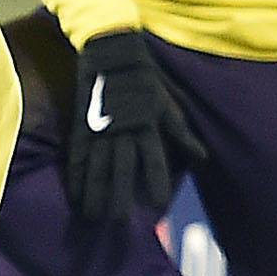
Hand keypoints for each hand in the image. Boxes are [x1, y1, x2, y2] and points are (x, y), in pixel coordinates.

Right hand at [66, 31, 206, 223]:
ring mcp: (99, 128)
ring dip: (93, 192)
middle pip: (120, 168)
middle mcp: (122, 130)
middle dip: (118, 195)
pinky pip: (77, 154)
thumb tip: (203, 158)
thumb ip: (182, 134)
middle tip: (116, 221)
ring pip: (96, 165)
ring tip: (92, 215)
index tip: (159, 205)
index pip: (154, 159)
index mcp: (146, 125)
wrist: (111, 53)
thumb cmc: (144, 80)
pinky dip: (75, 175)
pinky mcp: (82, 125)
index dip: (157, 182)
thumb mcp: (168, 105)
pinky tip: (74, 193)